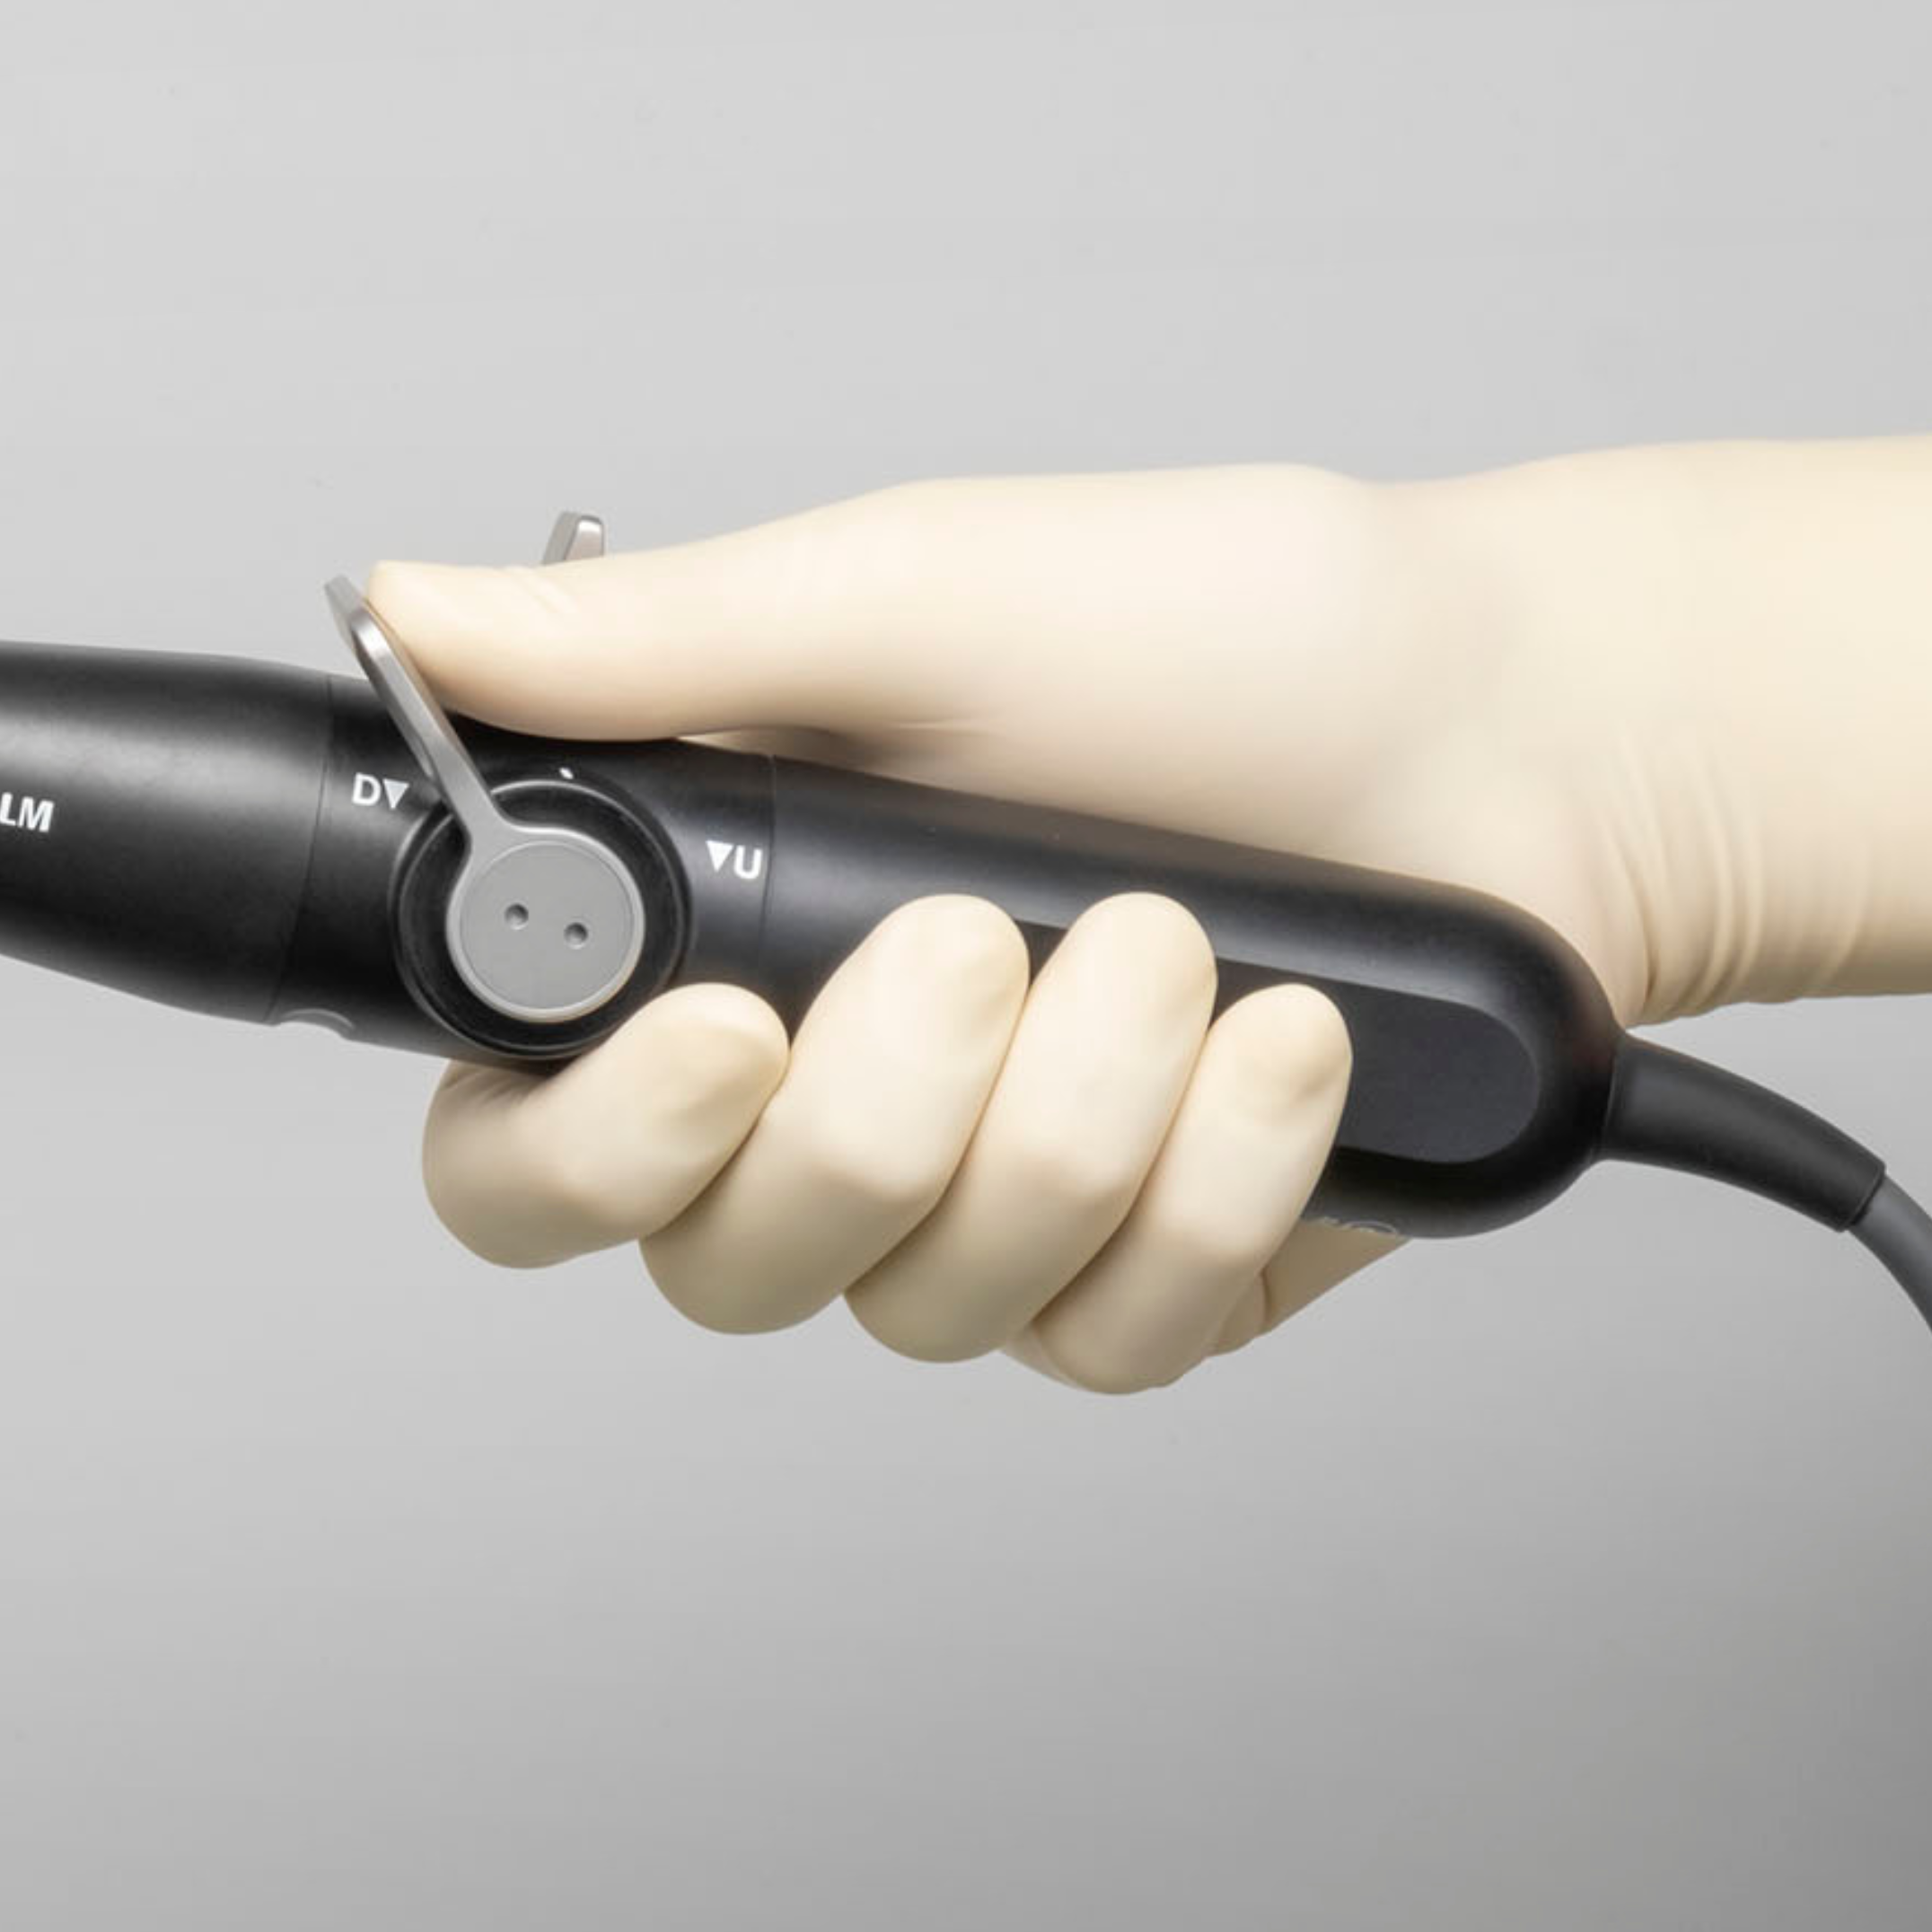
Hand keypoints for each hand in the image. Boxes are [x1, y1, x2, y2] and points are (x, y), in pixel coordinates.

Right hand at [358, 461, 1662, 1389]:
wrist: (1528, 730)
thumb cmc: (1227, 635)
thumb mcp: (907, 594)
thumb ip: (644, 645)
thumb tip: (403, 605)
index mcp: (705, 951)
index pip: (515, 1152)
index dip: (583, 1141)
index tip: (727, 1026)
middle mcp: (814, 1112)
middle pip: (714, 1267)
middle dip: (878, 1112)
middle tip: (990, 937)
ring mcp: (979, 1219)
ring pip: (920, 1302)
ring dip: (1076, 1118)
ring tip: (1180, 943)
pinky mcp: (1145, 1286)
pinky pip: (1107, 1336)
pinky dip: (1214, 1179)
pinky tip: (1287, 1043)